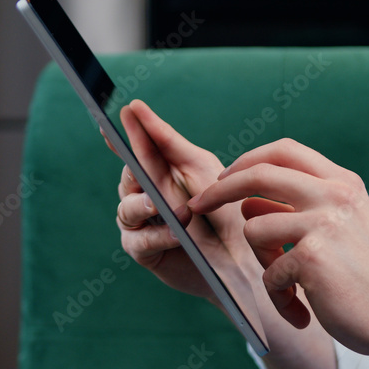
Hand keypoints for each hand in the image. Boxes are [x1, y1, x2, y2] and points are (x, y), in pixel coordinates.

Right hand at [109, 100, 268, 306]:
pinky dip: (159, 236)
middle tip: (141, 161)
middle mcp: (144, 193)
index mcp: (158, 171)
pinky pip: (139, 239)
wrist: (241, 260)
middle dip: (135, 167)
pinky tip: (177, 234)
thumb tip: (136, 108)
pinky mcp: (143, 250)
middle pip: (130, 175)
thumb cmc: (223, 211)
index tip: (130, 110)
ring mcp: (141, 223)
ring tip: (173, 210)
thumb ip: (168, 142)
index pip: (139, 147)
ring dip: (148, 207)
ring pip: (127, 208)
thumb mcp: (199, 168)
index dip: (132, 130)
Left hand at [187, 139, 368, 354]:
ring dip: (260, 262)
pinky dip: (277, 295)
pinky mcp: (312, 256)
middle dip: (219, 189)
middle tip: (197, 206)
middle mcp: (336, 194)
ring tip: (287, 286)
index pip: (284, 150)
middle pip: (258, 174)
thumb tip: (248, 201)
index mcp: (342, 182)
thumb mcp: (341, 228)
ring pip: (254, 228)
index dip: (247, 160)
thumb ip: (301, 207)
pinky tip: (301, 308)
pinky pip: (267, 272)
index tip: (223, 177)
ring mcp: (325, 222)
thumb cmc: (363, 279)